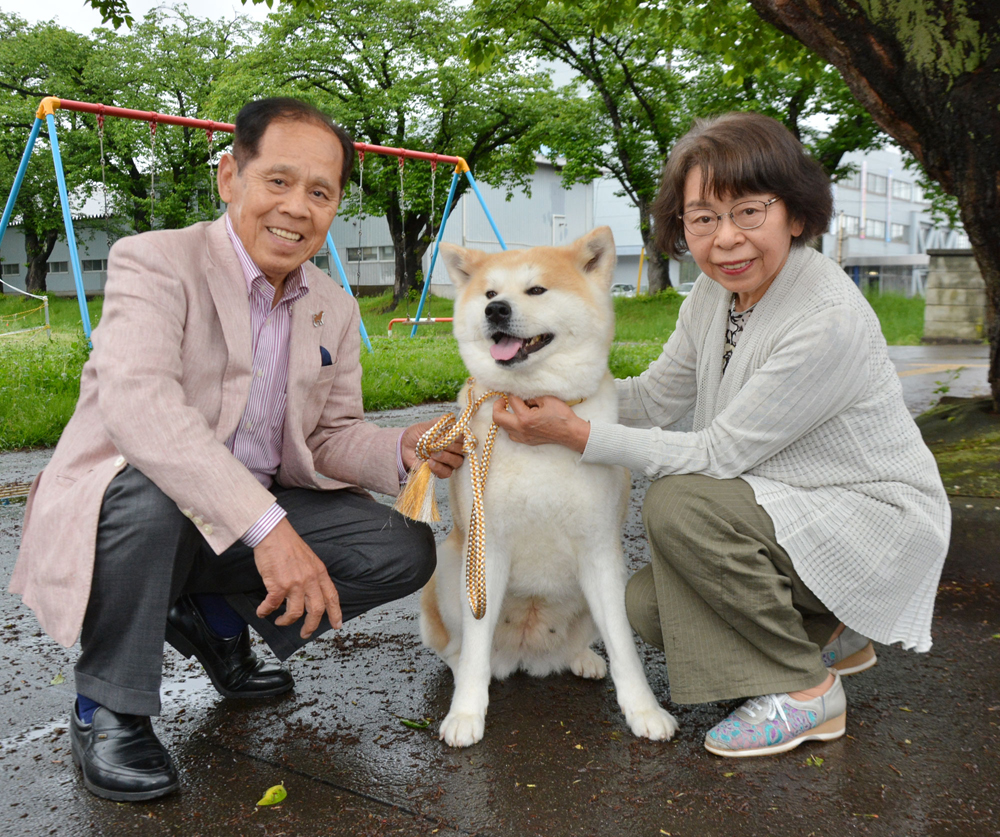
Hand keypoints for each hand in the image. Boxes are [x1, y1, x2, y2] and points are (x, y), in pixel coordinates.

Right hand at [253, 518, 341, 637]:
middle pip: (316, 610)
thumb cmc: (288, 544)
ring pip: (295, 613)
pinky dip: (265, 611)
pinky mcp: (278, 585)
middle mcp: (310, 579)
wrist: (273, 533)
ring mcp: (295, 584)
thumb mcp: (309, 559)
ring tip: (280, 621)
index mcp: (319, 572)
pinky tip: (262, 612)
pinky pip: (272, 606)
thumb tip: (311, 591)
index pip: (332, 596)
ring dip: (286, 621)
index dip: (336, 613)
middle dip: (311, 626)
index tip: (337, 625)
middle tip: (305, 634)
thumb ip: (313, 575)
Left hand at [401, 418, 464, 477]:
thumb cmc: (417, 435)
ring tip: (433, 454)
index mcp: (452, 437)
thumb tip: (447, 419)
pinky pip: (446, 473)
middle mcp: (454, 449)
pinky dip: (439, 468)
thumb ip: (437, 423)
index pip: (464, 437)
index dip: (459, 437)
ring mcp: (448, 461)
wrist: (405, 446)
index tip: (449, 436)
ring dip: (446, 458)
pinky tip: (430, 462)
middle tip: (439, 445)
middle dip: (452, 448)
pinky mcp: (441, 471)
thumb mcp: (425, 426)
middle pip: (462, 451)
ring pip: (457, 462)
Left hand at [492, 395, 590, 452]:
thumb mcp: (547, 399)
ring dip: (504, 416)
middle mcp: (521, 429)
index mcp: (525, 418)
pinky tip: (517, 420)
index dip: (512, 393)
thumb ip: (531, 396)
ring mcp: (523, 437)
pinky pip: (511, 434)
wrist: (570, 432)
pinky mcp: (526, 441)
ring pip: (503, 427)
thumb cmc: (561, 416)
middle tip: (503, 400)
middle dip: (498, 406)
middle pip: (498, 417)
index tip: (515, 390)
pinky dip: (510, 426)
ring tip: (511, 409)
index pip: (511, 401)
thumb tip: (521, 395)